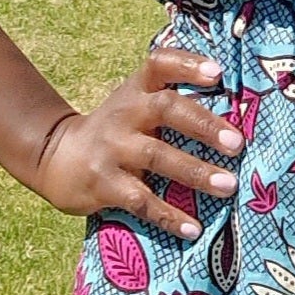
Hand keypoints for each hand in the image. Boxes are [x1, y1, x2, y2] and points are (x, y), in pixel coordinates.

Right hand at [34, 48, 242, 235]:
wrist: (57, 157)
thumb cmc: (117, 129)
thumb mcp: (134, 103)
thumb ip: (171, 100)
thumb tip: (237, 114)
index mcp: (136, 91)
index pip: (159, 65)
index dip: (187, 65)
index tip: (217, 73)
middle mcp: (125, 114)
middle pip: (165, 108)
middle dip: (203, 125)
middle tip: (237, 144)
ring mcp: (112, 149)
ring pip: (157, 157)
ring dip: (195, 172)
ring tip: (228, 186)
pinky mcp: (104, 185)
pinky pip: (141, 202)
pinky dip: (169, 216)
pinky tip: (193, 229)